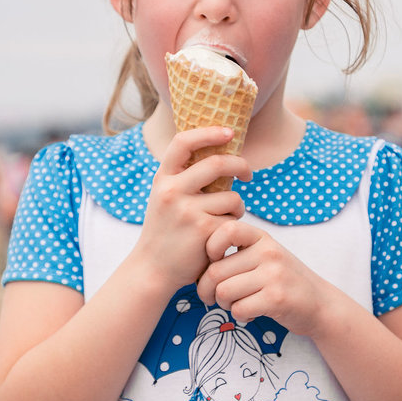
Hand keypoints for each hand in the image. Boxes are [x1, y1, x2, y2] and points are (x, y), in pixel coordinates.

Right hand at [137, 127, 250, 290]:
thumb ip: (184, 177)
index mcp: (163, 178)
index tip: (229, 132)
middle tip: (248, 174)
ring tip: (227, 218)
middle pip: (218, 164)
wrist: (153, 269)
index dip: (209, 132)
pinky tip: (221, 236)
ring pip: (231, 196)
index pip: (184, 142)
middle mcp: (172, 191)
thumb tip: (221, 151)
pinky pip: (233, 219)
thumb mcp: (165, 197)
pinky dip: (233, 226)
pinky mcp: (204, 231)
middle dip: (241, 166)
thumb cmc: (165, 230)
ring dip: (237, 207)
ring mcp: (187, 211)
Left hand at [196, 220, 328, 336]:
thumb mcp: (266, 255)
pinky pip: (239, 309)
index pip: (225, 230)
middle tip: (212, 298)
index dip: (210, 247)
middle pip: (216, 271)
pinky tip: (250, 313)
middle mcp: (268, 252)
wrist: (321, 304)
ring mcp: (274, 274)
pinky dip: (239, 315)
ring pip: (224, 292)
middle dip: (206, 290)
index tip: (214, 262)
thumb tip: (198, 262)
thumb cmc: (284, 280)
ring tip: (234, 305)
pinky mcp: (277, 298)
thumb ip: (239, 252)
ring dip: (223, 304)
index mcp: (262, 238)